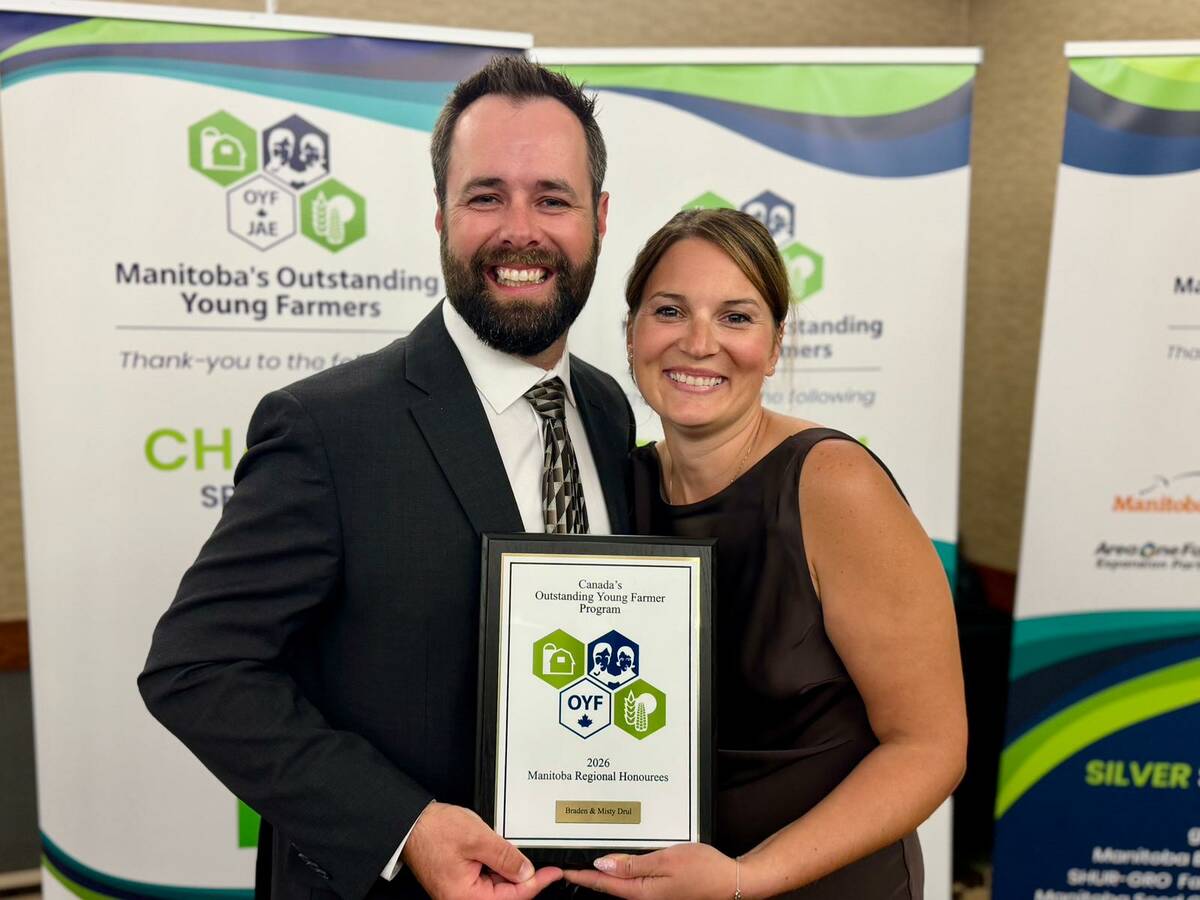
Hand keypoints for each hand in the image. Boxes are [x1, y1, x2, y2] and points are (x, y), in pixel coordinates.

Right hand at [402, 802, 561, 898]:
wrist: (411, 823)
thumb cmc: (435, 830)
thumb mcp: (478, 838)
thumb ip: (506, 857)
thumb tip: (527, 873)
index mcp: (465, 896)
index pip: (511, 897)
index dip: (536, 884)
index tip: (553, 874)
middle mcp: (461, 898)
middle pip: (504, 895)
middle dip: (522, 878)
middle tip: (542, 864)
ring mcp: (460, 891)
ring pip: (496, 887)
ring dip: (508, 872)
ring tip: (510, 850)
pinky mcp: (459, 882)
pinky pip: (485, 879)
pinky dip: (497, 867)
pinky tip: (500, 853)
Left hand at [563, 843, 735, 899]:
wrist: (731, 882)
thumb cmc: (704, 870)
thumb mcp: (666, 860)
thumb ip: (633, 864)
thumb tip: (603, 865)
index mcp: (642, 892)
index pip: (603, 885)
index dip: (582, 877)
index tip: (564, 872)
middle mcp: (646, 898)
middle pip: (610, 887)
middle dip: (589, 877)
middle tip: (570, 867)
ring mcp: (654, 896)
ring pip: (622, 885)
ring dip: (606, 876)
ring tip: (588, 865)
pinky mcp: (662, 892)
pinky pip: (635, 883)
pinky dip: (623, 874)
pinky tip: (620, 866)